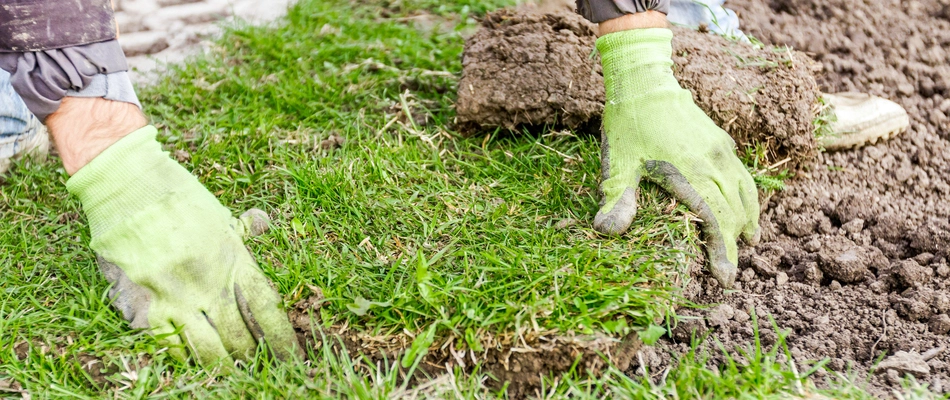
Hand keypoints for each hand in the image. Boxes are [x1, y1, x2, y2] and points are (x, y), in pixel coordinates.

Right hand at [68, 126, 299, 366]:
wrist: (127, 186)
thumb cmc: (176, 197)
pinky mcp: (143, 302)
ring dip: (223, 364)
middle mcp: (208, 282)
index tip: (293, 357)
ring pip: (207, 348)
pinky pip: (168, 343)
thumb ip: (244, 230)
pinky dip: (183, 357)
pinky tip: (194, 364)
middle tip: (261, 367)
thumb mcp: (219, 213)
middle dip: (253, 356)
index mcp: (233, 259)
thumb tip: (264, 225)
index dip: (282, 339)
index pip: (266, 309)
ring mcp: (175, 295)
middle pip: (240, 335)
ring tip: (234, 373)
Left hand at [593, 28, 758, 287]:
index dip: (721, 251)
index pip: (715, 220)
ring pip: (745, 191)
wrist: (644, 79)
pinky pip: (742, 174)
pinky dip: (746, 196)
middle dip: (734, 242)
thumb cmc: (628, 123)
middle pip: (735, 211)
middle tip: (730, 270)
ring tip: (748, 241)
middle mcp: (713, 162)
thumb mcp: (617, 162)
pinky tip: (743, 205)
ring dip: (747, 218)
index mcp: (689, 172)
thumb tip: (605, 233)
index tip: (724, 277)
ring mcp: (719, 150)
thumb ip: (617, 198)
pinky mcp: (720, 140)